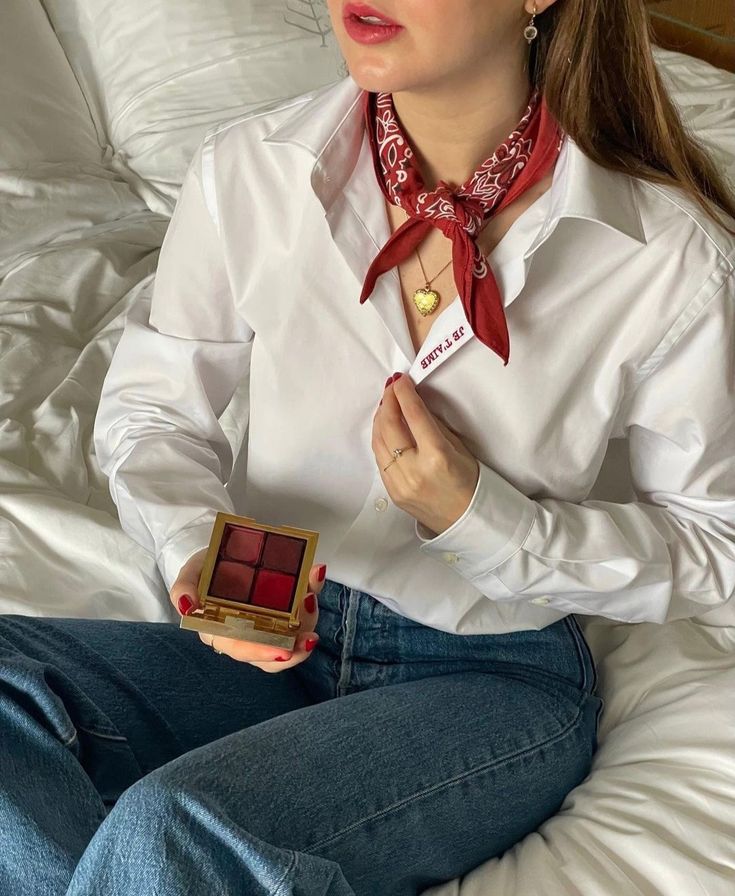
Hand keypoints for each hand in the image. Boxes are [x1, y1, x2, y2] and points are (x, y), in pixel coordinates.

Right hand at [170, 550, 324, 672]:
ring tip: (311, 597)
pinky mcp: (284, 611)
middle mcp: (246, 635)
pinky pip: (300, 613)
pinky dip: (311, 600)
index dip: (263, 653)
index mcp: (220, 631)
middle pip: (273, 654)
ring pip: (291, 638)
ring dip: (307, 622)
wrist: (218, 555)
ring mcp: (267, 625)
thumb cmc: (203, 570)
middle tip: (310, 637)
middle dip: (295, 650)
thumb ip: (183, 588)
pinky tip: (315, 578)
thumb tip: (186, 605)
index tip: (284, 651)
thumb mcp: (190, 573)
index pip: (242, 650)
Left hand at [372, 373, 478, 535]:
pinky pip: (380, 459)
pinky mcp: (392, 492)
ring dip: (380, 419)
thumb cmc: (471, 483)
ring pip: (378, 442)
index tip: (400, 379)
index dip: (404, 393)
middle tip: (392, 387)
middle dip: (388, 401)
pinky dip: (380, 439)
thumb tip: (415, 404)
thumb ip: (434, 427)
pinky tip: (385, 428)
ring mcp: (400, 484)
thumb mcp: (459, 449)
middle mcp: (414, 470)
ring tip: (387, 404)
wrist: (467, 521)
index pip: (414, 416)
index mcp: (437, 457)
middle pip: (390, 426)